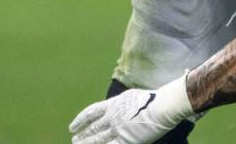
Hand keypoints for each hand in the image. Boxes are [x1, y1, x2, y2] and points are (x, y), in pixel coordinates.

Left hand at [69, 78, 193, 143]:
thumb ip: (122, 104)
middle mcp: (112, 116)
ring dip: (86, 143)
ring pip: (96, 139)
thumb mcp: (132, 97)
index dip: (81, 119)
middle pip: (93, 127)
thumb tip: (117, 106)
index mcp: (114, 103)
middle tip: (74, 139)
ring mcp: (117, 129)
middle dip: (82, 134)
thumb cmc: (153, 99)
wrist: (162, 106)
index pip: (92, 112)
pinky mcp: (125, 140)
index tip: (73, 125)